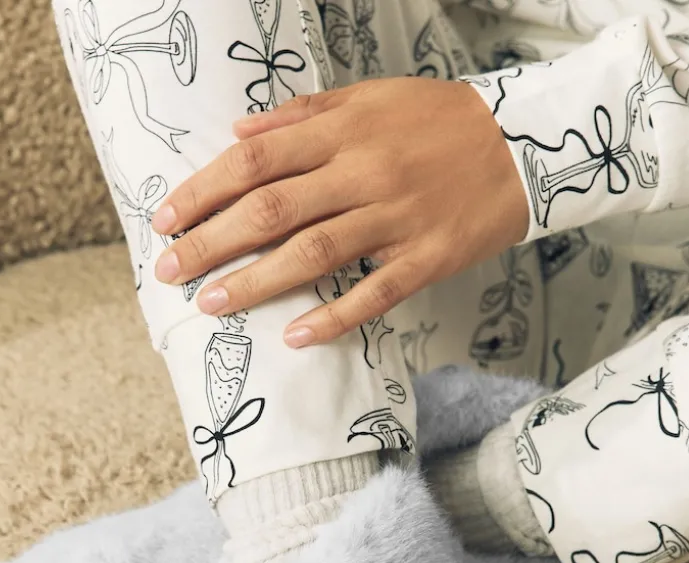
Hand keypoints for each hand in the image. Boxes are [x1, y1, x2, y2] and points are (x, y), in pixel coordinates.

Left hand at [151, 77, 529, 348]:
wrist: (523, 144)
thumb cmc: (437, 122)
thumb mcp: (369, 99)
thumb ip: (302, 116)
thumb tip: (238, 134)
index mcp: (342, 131)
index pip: (254, 161)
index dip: (203, 190)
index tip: (165, 219)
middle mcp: (362, 173)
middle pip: (270, 210)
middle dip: (211, 242)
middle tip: (169, 272)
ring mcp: (394, 219)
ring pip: (312, 253)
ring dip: (255, 282)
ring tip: (211, 304)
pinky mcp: (425, 259)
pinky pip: (372, 294)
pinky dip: (331, 317)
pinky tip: (293, 338)